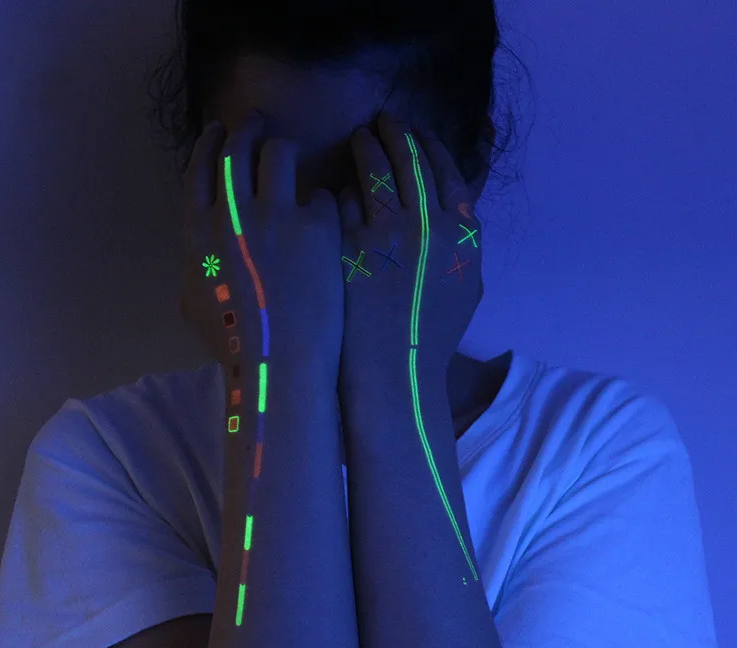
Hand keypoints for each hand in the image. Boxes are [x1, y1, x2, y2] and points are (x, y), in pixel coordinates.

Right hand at [181, 111, 343, 375]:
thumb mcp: (194, 309)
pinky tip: (331, 220)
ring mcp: (274, 216)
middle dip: (248, 129)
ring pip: (280, 155)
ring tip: (299, 161)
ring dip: (287, 152)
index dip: (209, 144)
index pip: (199, 170)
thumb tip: (204, 248)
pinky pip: (323, 195)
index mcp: (197, 235)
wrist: (281, 366)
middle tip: (259, 123)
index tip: (219, 130)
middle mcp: (231, 215)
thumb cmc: (236, 348)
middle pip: (237, 150)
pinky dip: (324, 204)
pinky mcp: (316, 226)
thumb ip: (195, 268)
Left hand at [337, 112, 489, 393]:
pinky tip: (336, 187)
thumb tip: (453, 202)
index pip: (446, 169)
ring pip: (375, 169)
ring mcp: (388, 234)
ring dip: (366, 147)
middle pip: (410, 158)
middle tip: (382, 121)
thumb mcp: (467, 286)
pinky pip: (342, 201)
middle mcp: (430, 225)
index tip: (415, 131)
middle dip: (395, 132)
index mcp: (463, 233)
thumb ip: (464, 240)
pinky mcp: (350, 246)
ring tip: (357, 139)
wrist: (394, 369)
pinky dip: (341, 190)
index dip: (428, 143)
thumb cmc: (431, 335)